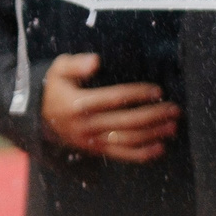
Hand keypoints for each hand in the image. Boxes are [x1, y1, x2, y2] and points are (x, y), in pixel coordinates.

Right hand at [41, 52, 179, 162]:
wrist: (40, 117)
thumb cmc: (57, 88)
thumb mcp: (58, 70)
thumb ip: (75, 64)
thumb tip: (95, 61)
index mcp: (78, 104)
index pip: (114, 98)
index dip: (138, 94)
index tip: (158, 90)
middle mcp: (86, 125)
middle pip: (126, 121)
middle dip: (154, 115)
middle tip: (175, 109)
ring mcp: (91, 141)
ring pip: (127, 140)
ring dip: (153, 134)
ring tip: (173, 126)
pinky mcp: (96, 150)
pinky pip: (121, 155)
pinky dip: (142, 154)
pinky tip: (161, 148)